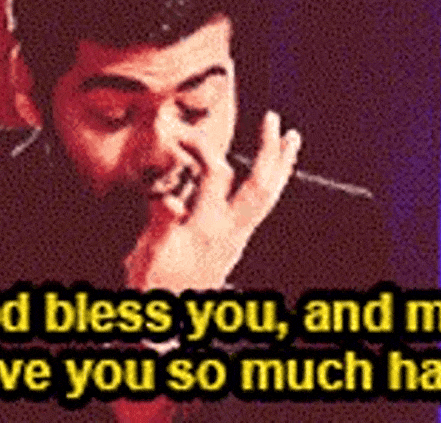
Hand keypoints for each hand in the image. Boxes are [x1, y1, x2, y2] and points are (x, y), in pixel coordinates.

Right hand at [124, 111, 300, 292]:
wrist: (169, 322)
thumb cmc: (153, 287)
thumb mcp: (148, 256)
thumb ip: (160, 226)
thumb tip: (170, 200)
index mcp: (207, 229)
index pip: (218, 175)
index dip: (204, 147)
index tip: (185, 133)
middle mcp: (230, 232)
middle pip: (261, 185)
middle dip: (269, 149)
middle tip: (273, 119)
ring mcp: (238, 239)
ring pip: (269, 197)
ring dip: (282, 165)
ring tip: (292, 139)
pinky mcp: (237, 244)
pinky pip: (263, 207)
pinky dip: (274, 183)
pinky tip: (275, 174)